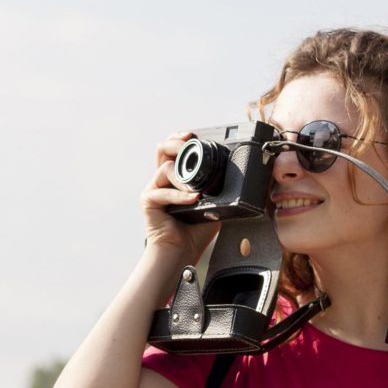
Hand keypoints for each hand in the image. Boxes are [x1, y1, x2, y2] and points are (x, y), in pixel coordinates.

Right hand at [144, 132, 218, 257]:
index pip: (173, 150)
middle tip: (188, 145)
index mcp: (175, 179)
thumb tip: (239, 179)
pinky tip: (193, 200)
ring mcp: (153, 190)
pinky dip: (180, 196)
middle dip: (176, 143)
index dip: (180, 139)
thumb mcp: (214, 206)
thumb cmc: (195, 232)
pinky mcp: (148, 202)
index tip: (192, 135)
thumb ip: (218, 190)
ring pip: (165, 169)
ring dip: (183, 177)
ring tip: (197, 191)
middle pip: (162, 149)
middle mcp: (161, 181)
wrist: (181, 252)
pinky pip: (163, 193)